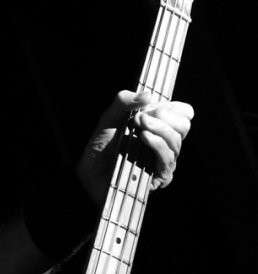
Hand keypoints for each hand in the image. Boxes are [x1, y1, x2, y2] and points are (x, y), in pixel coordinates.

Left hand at [77, 90, 193, 205]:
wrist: (90, 170)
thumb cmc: (102, 145)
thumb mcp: (110, 118)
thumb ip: (123, 101)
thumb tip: (147, 95)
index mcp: (160, 127)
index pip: (184, 113)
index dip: (171, 107)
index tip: (149, 107)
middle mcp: (166, 144)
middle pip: (184, 126)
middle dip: (165, 116)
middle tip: (141, 117)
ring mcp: (163, 161)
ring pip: (176, 141)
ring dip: (159, 128)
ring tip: (139, 124)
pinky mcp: (159, 178)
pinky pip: (167, 159)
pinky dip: (157, 144)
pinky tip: (144, 137)